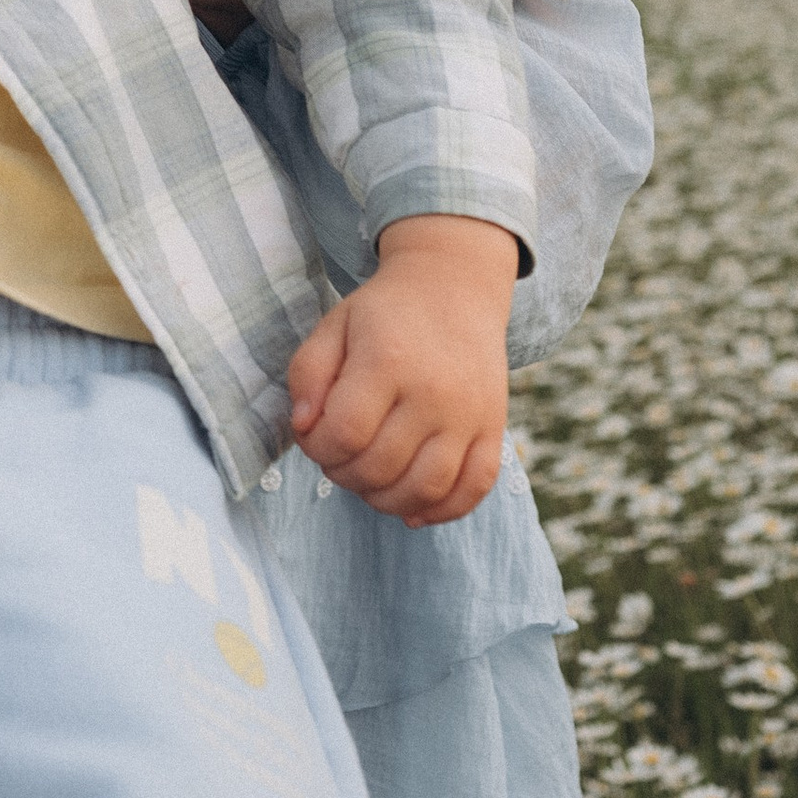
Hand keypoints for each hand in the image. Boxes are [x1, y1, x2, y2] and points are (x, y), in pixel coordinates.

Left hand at [286, 216, 517, 528]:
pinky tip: (414, 507)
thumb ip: (307, 374)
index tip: (315, 435)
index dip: (317, 448)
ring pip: (425, 488)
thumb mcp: (334, 325)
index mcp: (388, 360)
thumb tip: (303, 427)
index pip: (344, 433)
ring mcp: (470, 414)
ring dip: (385, 500)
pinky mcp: (494, 428)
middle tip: (340, 455)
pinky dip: (442, 510)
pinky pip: (474, 488)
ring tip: (370, 480)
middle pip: (380, 467)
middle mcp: (434, 391)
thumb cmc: (385, 313)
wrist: (455, 287)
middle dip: (345, 474)